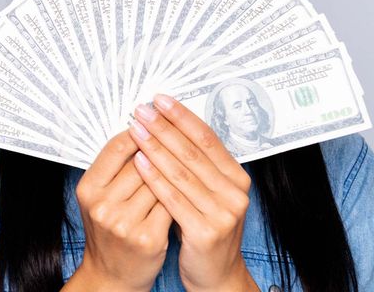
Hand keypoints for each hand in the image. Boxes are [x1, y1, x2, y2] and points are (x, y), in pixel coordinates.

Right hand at [71, 130, 172, 291]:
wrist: (112, 275)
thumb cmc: (108, 231)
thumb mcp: (99, 198)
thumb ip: (113, 169)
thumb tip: (140, 131)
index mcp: (88, 189)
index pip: (116, 148)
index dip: (139, 131)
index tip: (154, 119)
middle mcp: (103, 206)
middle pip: (141, 163)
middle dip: (161, 146)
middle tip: (175, 131)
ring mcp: (126, 223)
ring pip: (160, 183)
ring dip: (174, 169)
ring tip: (185, 157)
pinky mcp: (149, 238)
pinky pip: (171, 205)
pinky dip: (181, 193)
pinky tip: (190, 185)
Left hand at [130, 95, 256, 291]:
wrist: (216, 276)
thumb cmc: (205, 228)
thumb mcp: (209, 194)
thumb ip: (197, 166)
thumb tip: (168, 126)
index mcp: (237, 178)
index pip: (208, 139)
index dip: (183, 117)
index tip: (160, 99)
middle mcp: (235, 193)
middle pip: (193, 152)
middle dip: (164, 127)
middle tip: (141, 110)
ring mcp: (223, 213)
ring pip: (182, 172)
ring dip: (155, 147)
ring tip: (135, 129)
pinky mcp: (205, 231)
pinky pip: (173, 198)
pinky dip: (154, 177)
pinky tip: (138, 162)